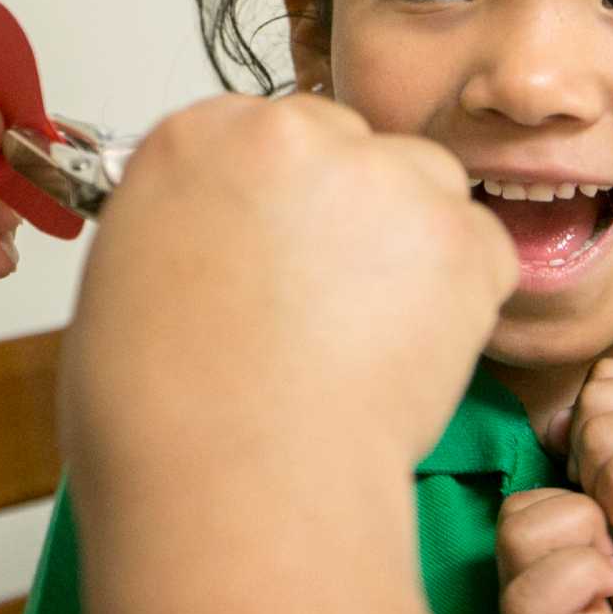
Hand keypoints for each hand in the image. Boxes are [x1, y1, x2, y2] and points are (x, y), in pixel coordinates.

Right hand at [63, 93, 517, 473]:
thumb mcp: (132, 281)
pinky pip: (480, 251)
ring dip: (409, 247)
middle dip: (347, 216)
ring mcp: (382, 175)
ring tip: (362, 340)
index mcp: (198, 138)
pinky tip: (405, 357)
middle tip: (328, 308)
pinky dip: (461, 301)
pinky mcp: (458, 232)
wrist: (235, 479)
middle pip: (347, 147)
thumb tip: (228, 237)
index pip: (266, 135)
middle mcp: (290, 134)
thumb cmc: (166, 415)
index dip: (282, 202)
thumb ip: (191, 226)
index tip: (284, 251)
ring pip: (420, 188)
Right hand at [492, 488, 612, 613]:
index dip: (572, 500)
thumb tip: (585, 451)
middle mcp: (526, 602)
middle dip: (577, 524)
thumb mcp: (580, 565)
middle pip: (516, 536)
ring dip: (584, 576)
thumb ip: (577, 518)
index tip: (610, 523)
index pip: (522, 505)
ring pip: (527, 602)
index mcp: (528, 566)